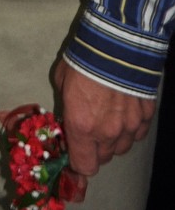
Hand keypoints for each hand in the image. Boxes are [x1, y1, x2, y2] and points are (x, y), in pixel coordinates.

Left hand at [54, 59, 155, 177]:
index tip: (75, 152)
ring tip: (108, 118)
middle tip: (89, 129)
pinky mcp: (146, 116)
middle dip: (94, 149)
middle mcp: (107, 133)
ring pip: (121, 148)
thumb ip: (66, 107)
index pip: (84, 166)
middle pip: (103, 158)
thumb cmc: (82, 61)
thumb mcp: (61, 82)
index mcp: (82, 127)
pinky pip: (137, 134)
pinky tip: (124, 112)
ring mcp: (129, 126)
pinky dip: (130, 129)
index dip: (78, 162)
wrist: (115, 43)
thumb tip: (68, 117)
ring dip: (113, 140)